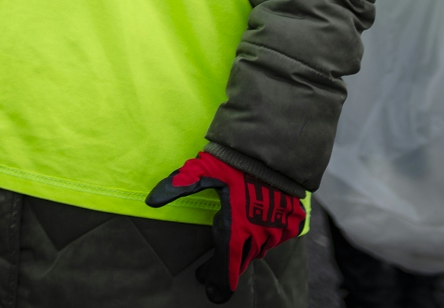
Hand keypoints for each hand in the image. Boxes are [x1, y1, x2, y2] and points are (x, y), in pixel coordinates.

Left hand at [145, 151, 304, 303]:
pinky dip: (265, 237)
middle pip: (241, 261)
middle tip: (208, 274)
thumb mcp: (203, 169)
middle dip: (224, 270)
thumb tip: (151, 201)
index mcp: (236, 227)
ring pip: (259, 250)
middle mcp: (258, 234)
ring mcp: (277, 229)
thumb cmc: (236, 160)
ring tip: (231, 249)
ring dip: (245, 251)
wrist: (275, 149)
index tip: (212, 295)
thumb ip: (178, 185)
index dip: (218, 281)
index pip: (226, 264)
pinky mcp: (292, 222)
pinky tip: (256, 232)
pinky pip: (276, 238)